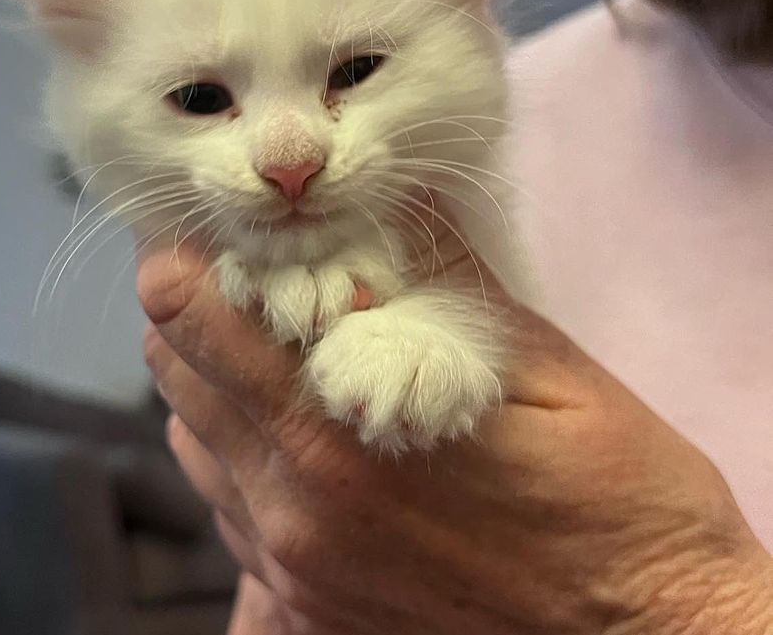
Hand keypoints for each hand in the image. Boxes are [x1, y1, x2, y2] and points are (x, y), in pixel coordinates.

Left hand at [139, 247, 772, 634]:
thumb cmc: (618, 497)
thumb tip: (377, 200)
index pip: (195, 319)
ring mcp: (293, 567)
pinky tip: (306, 436)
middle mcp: (292, 505)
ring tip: (284, 353)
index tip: (228, 231)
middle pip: (175, 372)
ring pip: (191, 438)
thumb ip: (438, 281)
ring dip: (216, 381)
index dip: (196, 258)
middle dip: (201, 310)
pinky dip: (241, 455)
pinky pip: (228, 509)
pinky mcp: (309, 610)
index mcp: (339, 430)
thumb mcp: (543, 367)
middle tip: (259, 278)